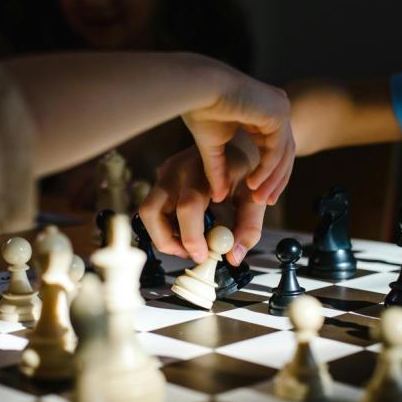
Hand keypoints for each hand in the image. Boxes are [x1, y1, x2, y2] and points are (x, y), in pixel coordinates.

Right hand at [139, 146, 265, 265]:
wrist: (232, 143)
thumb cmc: (245, 172)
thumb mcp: (254, 198)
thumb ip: (248, 228)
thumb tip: (233, 257)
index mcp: (203, 172)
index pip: (188, 207)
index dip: (191, 237)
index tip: (203, 256)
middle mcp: (176, 171)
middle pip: (151, 211)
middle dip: (166, 241)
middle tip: (189, 254)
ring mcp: (164, 173)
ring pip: (147, 213)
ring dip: (163, 235)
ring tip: (188, 244)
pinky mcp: (160, 179)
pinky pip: (154, 209)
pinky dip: (166, 226)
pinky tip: (187, 228)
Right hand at [182, 59, 294, 205]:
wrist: (197, 87)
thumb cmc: (200, 107)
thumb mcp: (213, 147)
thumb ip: (219, 170)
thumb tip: (219, 197)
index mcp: (264, 114)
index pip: (274, 150)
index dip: (268, 176)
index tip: (259, 197)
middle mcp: (276, 110)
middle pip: (284, 154)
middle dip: (275, 181)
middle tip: (265, 203)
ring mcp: (280, 109)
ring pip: (283, 154)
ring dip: (271, 180)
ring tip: (258, 199)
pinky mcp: (278, 112)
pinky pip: (277, 149)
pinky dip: (267, 170)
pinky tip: (253, 183)